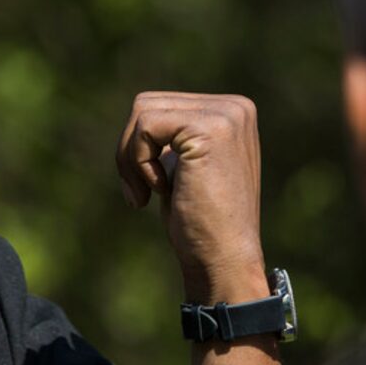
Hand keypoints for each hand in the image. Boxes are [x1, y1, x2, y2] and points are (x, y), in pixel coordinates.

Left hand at [116, 92, 266, 302]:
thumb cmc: (202, 224)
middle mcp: (235, 108)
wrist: (224, 260)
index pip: (161, 106)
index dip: (140, 147)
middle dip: (130, 151)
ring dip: (131, 158)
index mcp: (233, 113)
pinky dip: (139, 163)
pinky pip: (145, 127)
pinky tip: (159, 191)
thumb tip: (143, 115)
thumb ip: (174, 138)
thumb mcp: (187, 168)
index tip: (147, 189)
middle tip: (139, 194)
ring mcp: (225, 116)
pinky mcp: (209, 129)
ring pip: (142, 112)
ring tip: (146, 194)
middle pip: (147, 104)